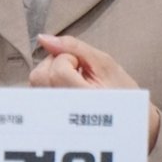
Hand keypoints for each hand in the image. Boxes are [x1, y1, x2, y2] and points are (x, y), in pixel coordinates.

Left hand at [30, 33, 161, 150]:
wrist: (126, 122)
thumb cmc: (120, 92)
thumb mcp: (104, 63)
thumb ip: (73, 46)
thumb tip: (43, 38)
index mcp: (84, 99)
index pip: (58, 70)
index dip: (69, 59)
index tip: (83, 66)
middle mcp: (65, 113)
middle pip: (40, 76)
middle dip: (55, 64)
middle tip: (76, 71)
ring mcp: (54, 119)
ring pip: (35, 84)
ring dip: (50, 75)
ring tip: (72, 82)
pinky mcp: (47, 121)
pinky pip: (35, 95)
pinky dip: (47, 86)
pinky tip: (65, 90)